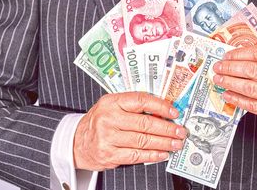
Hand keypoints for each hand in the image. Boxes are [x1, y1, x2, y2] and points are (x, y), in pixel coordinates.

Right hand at [73, 92, 187, 170]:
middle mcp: (108, 118)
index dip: (161, 106)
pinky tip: (163, 153)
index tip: (175, 112)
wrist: (77, 142)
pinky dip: (153, 155)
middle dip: (167, 128)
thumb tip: (163, 111)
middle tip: (180, 131)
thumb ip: (134, 106)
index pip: (141, 100)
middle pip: (145, 123)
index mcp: (111, 102)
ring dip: (164, 143)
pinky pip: (136, 155)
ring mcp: (108, 138)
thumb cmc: (100, 121)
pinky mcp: (109, 155)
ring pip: (143, 140)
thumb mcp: (112, 106)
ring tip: (176, 143)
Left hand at [213, 46, 256, 128]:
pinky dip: (236, 99)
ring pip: (249, 88)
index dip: (239, 54)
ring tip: (219, 79)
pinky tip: (227, 94)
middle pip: (251, 70)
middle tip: (218, 67)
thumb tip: (235, 54)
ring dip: (229, 83)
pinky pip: (251, 105)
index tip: (226, 56)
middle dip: (230, 68)